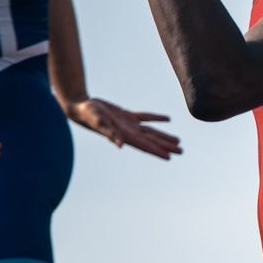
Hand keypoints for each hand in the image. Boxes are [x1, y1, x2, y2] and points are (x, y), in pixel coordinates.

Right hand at [67, 98, 181, 158]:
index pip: (145, 146)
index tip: (170, 157)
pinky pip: (145, 117)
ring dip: (164, 136)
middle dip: (167, 146)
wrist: (79, 106)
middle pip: (152, 141)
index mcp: (124, 136)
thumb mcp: (99, 122)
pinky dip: (156, 118)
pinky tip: (167, 119)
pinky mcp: (126, 115)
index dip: (157, 151)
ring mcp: (129, 124)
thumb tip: (119, 144)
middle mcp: (129, 132)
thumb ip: (110, 133)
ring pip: (151, 131)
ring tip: (179, 141)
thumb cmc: (88, 114)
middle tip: (182, 151)